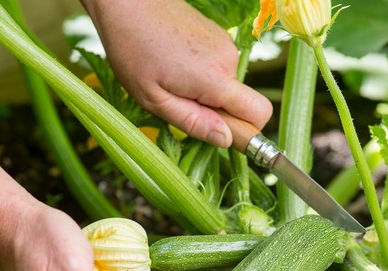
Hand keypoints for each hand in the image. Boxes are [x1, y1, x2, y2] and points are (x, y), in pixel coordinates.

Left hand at [83, 0, 272, 146]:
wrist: (127, 3)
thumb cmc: (133, 50)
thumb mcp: (154, 100)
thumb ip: (192, 122)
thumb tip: (226, 140)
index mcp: (216, 79)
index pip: (259, 114)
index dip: (246, 132)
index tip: (219, 134)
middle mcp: (228, 59)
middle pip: (241, 103)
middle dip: (216, 113)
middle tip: (178, 103)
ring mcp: (225, 45)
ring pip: (227, 87)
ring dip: (205, 94)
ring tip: (170, 80)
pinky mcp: (218, 36)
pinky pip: (220, 69)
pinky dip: (202, 76)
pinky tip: (174, 65)